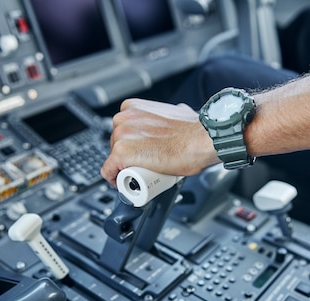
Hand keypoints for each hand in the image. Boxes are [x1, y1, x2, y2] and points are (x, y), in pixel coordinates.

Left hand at [100, 98, 219, 186]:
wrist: (200, 140)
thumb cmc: (193, 130)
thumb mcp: (178, 112)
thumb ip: (173, 112)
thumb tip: (177, 115)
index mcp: (133, 107)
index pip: (122, 132)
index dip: (131, 146)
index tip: (138, 156)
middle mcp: (124, 118)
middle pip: (116, 145)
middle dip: (127, 158)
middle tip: (143, 167)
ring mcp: (121, 135)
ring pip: (114, 159)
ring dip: (123, 169)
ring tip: (139, 176)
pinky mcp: (121, 152)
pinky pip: (109, 171)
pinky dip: (113, 179)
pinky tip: (121, 183)